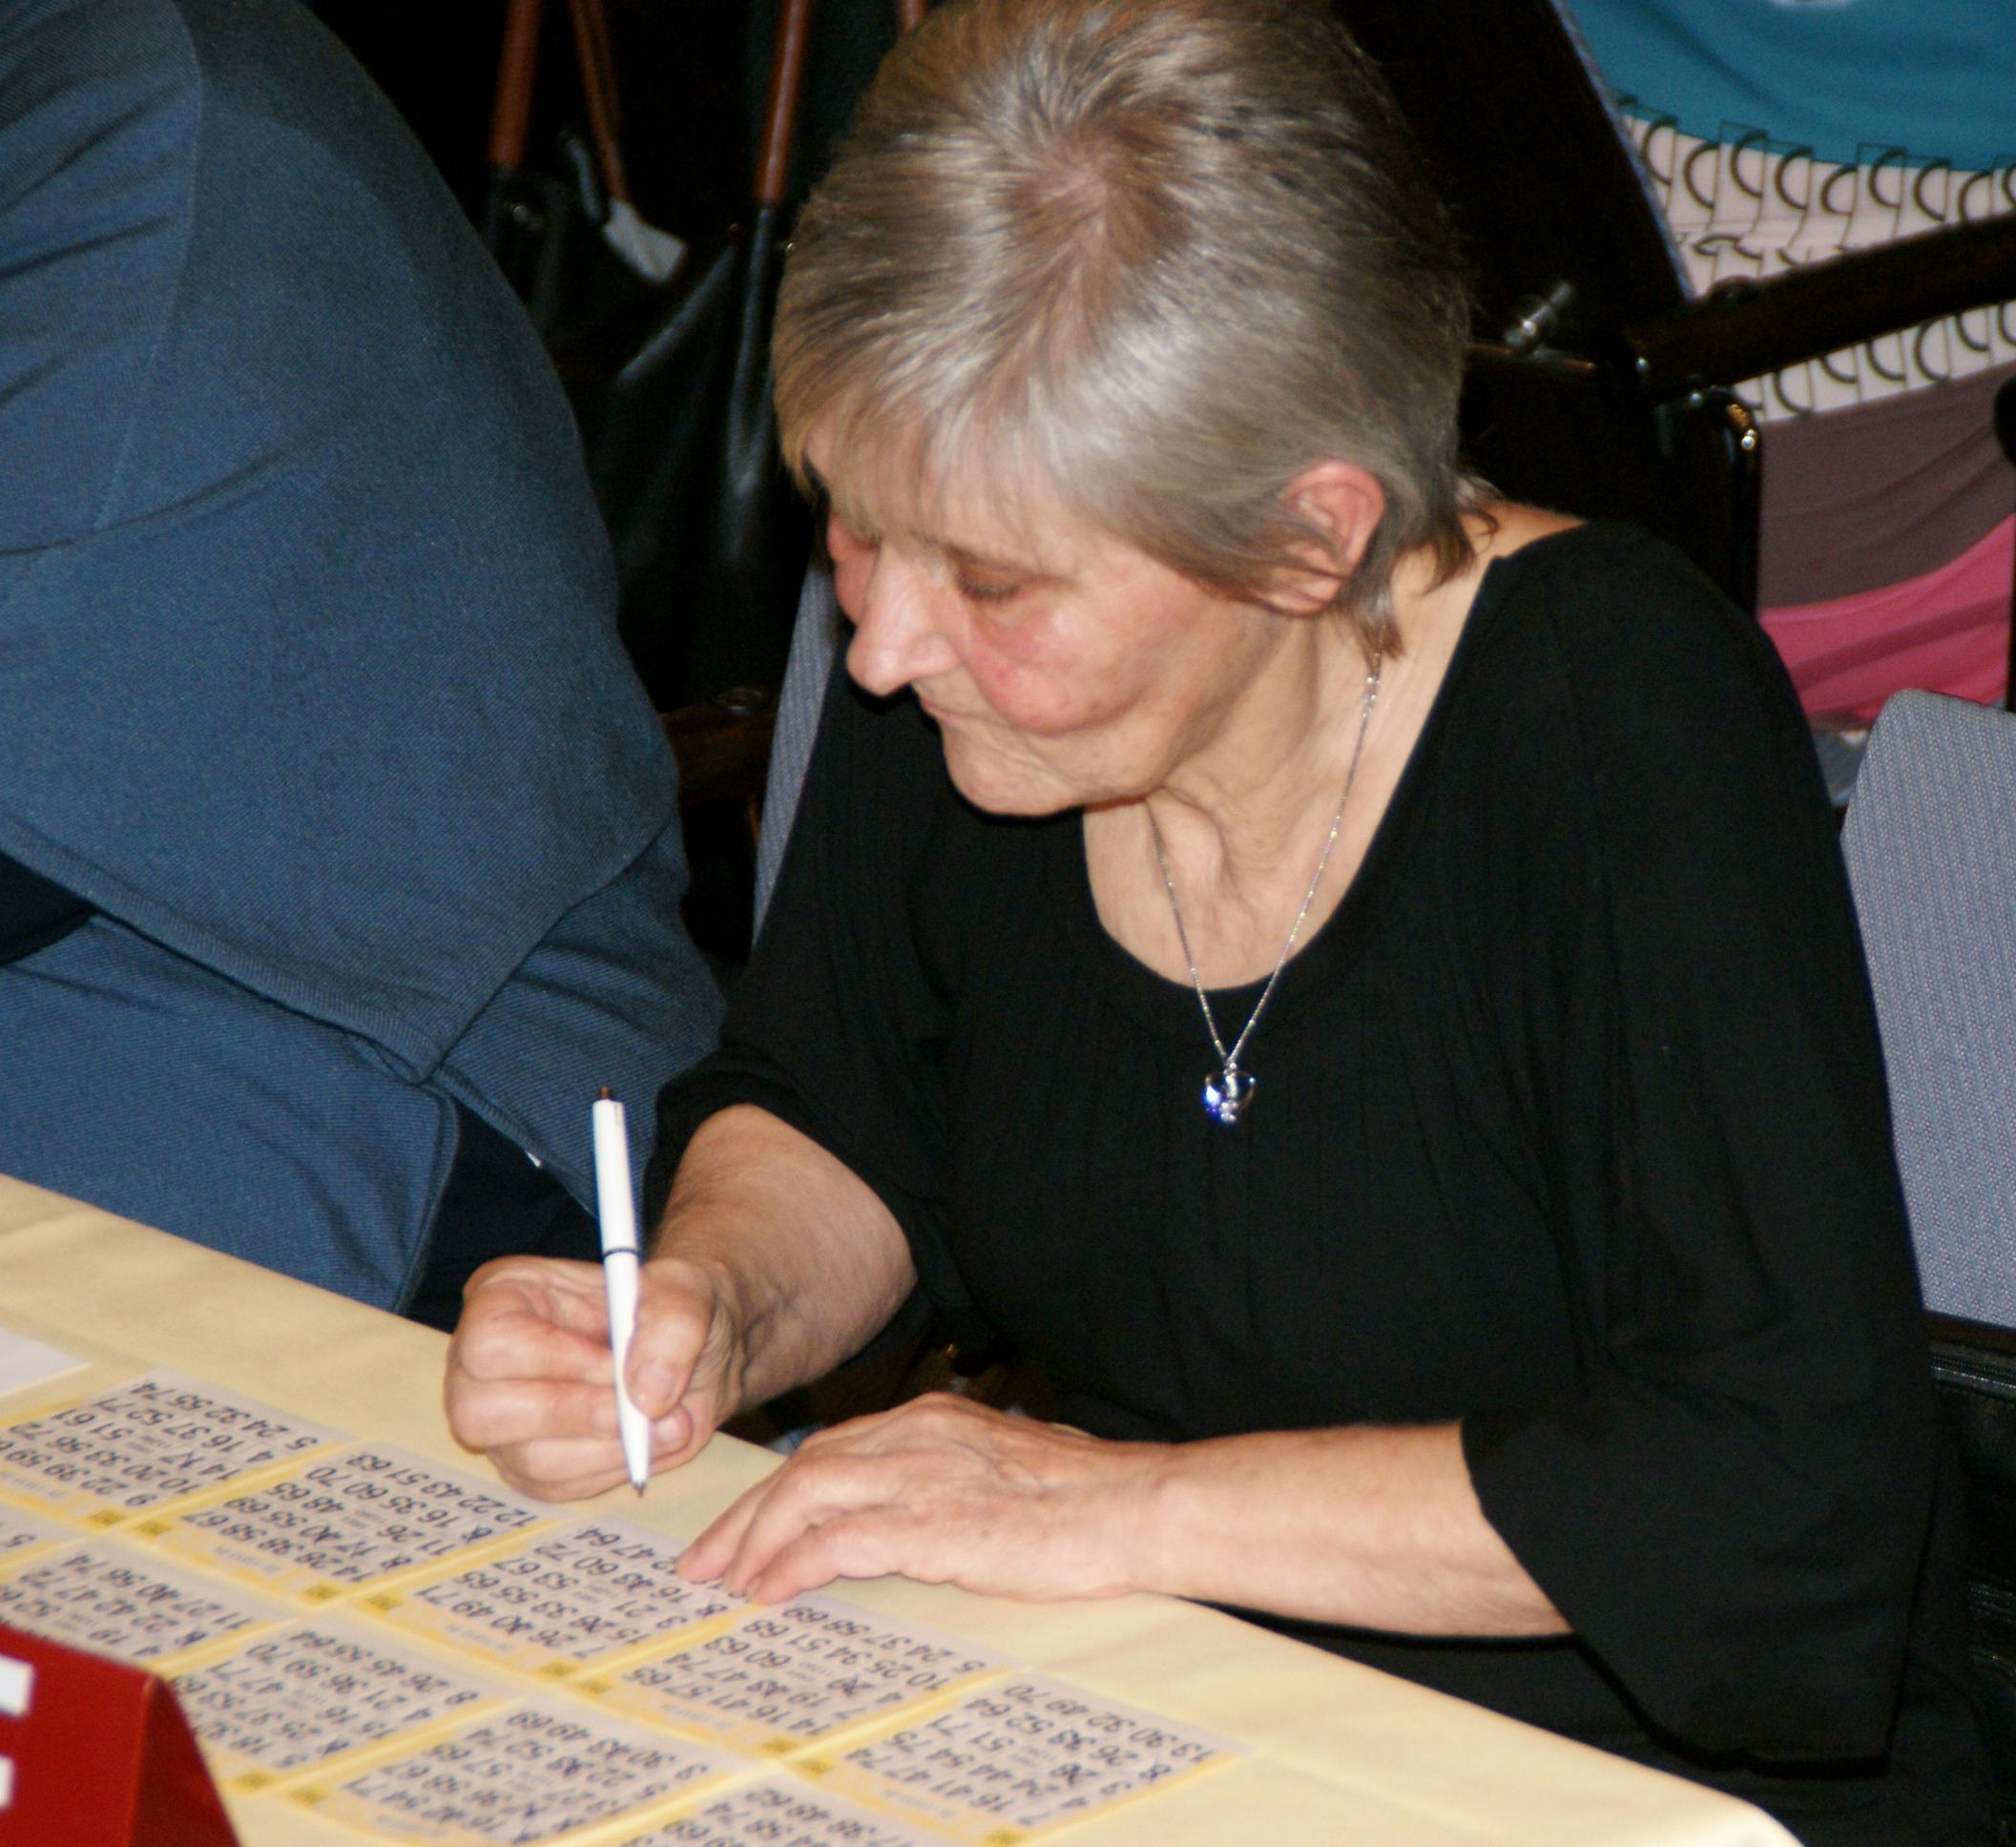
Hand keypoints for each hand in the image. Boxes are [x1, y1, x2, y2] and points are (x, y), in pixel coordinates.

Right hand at [444, 1253, 746, 1499]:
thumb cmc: (674, 1310)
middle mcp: (483, 1362)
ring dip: (609, 1449)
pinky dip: (612, 1469)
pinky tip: (650, 1442)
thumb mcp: (687, 1291)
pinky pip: (556, 1488)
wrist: (697, 1353)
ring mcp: (501, 1419)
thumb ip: (673, 1325)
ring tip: (671, 1423)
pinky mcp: (527, 1464)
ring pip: (528, 1459)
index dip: (553, 1360)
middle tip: (643, 1411)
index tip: (614, 1365)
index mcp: (505, 1296)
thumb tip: (646, 1394)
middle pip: (481, 1412)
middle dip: (572, 1415)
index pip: (491, 1341)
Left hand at [679, 1392, 1163, 1603]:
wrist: (1136, 1506)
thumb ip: (948, 1476)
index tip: (744, 1529)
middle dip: (747, 1516)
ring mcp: (924, 1475)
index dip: (778, 1491)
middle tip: (708, 1559)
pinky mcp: (935, 1523)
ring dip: (755, 1541)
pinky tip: (770, 1592)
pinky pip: (838, 1542)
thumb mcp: (1000, 1468)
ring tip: (726, 1580)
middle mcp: (918, 1434)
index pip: (831, 1448)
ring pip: (806, 1494)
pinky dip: (794, 1566)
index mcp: (933, 1418)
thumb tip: (908, 1516)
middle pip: (804, 1468)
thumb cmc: (1084, 1498)